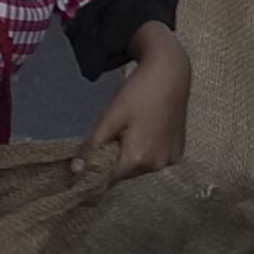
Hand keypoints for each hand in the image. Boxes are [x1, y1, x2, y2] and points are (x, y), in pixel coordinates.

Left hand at [85, 22, 191, 174]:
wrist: (171, 75)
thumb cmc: (137, 94)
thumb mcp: (109, 119)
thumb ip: (92, 146)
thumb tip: (75, 171)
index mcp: (138, 159)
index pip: (108, 178)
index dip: (95, 171)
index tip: (86, 162)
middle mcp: (157, 165)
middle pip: (125, 172)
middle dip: (114, 161)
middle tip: (110, 136)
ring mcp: (171, 159)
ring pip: (141, 166)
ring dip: (131, 156)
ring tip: (129, 131)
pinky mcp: (179, 151)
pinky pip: (156, 158)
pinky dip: (147, 151)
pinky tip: (145, 131)